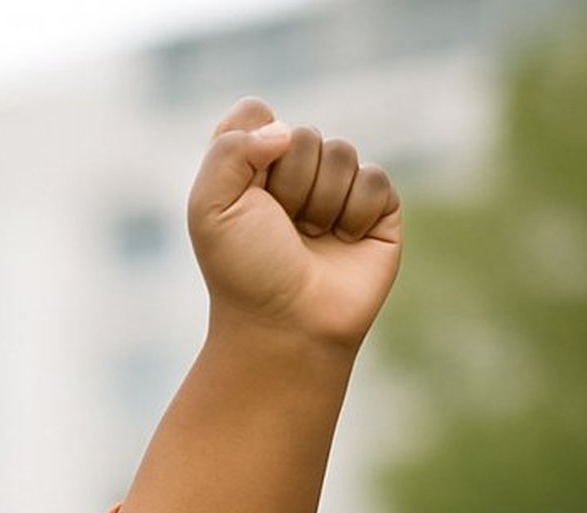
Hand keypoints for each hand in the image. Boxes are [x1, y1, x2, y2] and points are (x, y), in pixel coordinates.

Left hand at [188, 97, 402, 353]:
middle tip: (279, 226)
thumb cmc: (244, 270)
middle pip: (303, 134)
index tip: (244, 190)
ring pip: (341, 153)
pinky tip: (342, 243)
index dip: (250, 146)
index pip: (256, 114)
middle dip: (288, 182)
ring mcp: (335, 189)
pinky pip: (375, 179)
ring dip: (320, 202)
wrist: (287, 323)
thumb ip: (230, 149)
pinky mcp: (377, 208)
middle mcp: (292, 174)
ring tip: (309, 239)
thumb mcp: (210, 207)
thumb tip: (284, 130)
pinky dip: (354, 213)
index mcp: (247, 169)